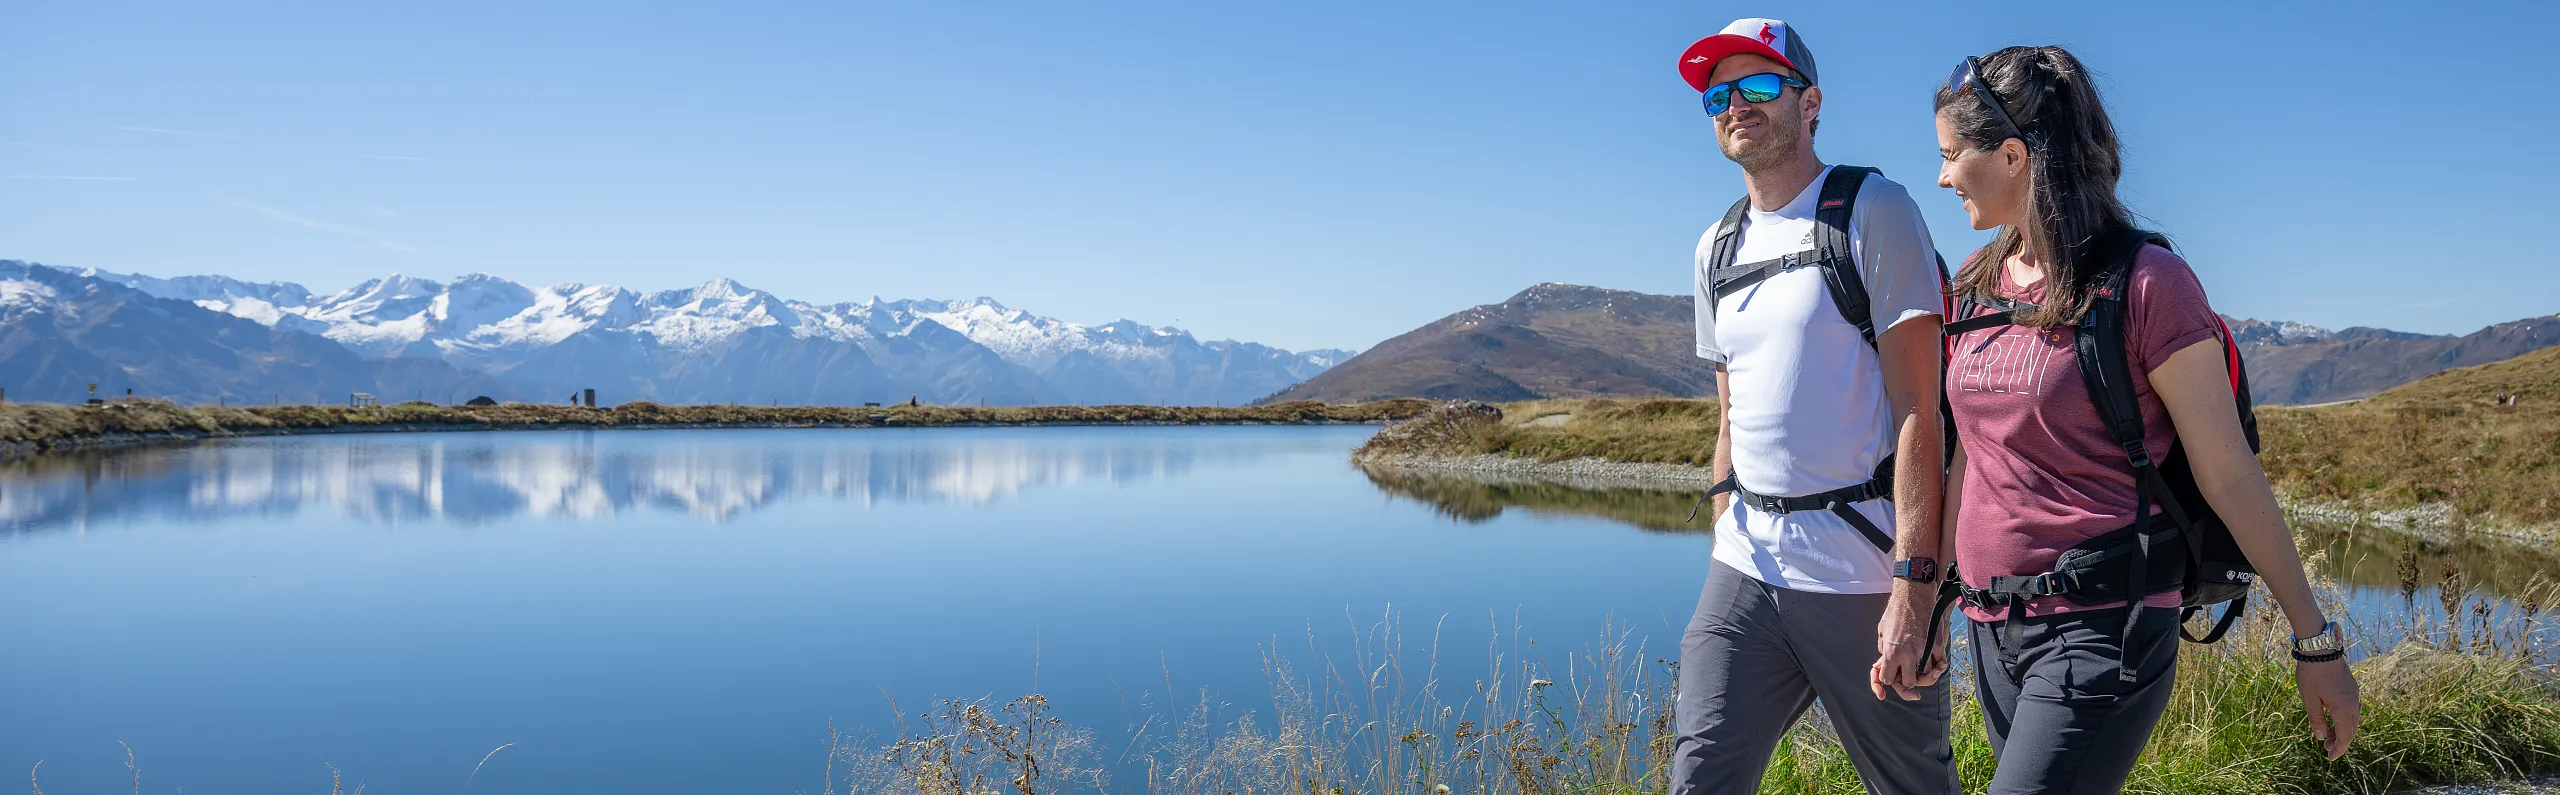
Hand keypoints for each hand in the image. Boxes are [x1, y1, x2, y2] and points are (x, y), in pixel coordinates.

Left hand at [1869, 579, 1940, 700]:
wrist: (1913, 596)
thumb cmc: (1895, 611)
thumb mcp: (1882, 631)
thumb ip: (1883, 648)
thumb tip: (1886, 658)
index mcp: (1891, 653)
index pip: (1888, 680)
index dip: (1890, 677)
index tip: (1892, 673)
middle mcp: (1908, 656)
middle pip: (1909, 683)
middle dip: (1908, 679)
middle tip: (1908, 671)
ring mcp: (1925, 651)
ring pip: (1926, 675)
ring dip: (1923, 670)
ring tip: (1919, 661)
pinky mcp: (1938, 645)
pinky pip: (1939, 663)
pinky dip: (1936, 663)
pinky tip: (1932, 658)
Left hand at [2296, 658, 2359, 759]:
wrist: (2320, 648)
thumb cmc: (2312, 674)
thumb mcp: (2309, 700)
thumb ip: (2316, 719)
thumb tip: (2320, 737)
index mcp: (2344, 709)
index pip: (2345, 736)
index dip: (2339, 749)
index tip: (2331, 757)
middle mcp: (2354, 703)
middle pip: (2351, 729)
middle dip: (2340, 741)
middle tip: (2326, 748)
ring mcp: (2354, 695)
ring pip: (2352, 719)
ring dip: (2341, 729)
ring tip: (2326, 735)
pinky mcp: (2351, 688)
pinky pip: (2351, 709)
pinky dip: (2342, 718)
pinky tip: (2331, 718)